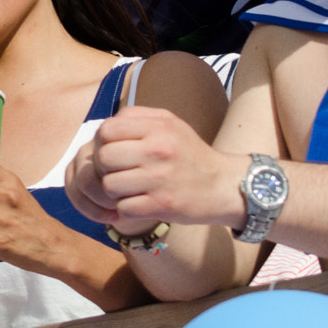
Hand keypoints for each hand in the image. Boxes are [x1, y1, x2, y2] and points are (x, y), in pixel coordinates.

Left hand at [64, 105, 239, 232]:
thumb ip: (138, 118)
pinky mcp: (162, 205)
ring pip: (109, 185)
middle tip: (119, 173)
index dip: (103, 142)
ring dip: (114, 191)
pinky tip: (139, 203)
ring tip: (129, 189)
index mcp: (158, 127)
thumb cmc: (189, 154)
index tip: (114, 151)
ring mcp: (160, 179)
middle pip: (104, 158)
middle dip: (105, 168)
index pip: (107, 130)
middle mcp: (159, 150)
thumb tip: (104, 128)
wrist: (224, 186)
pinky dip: (127, 209)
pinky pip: (123, 208)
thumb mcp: (170, 124)